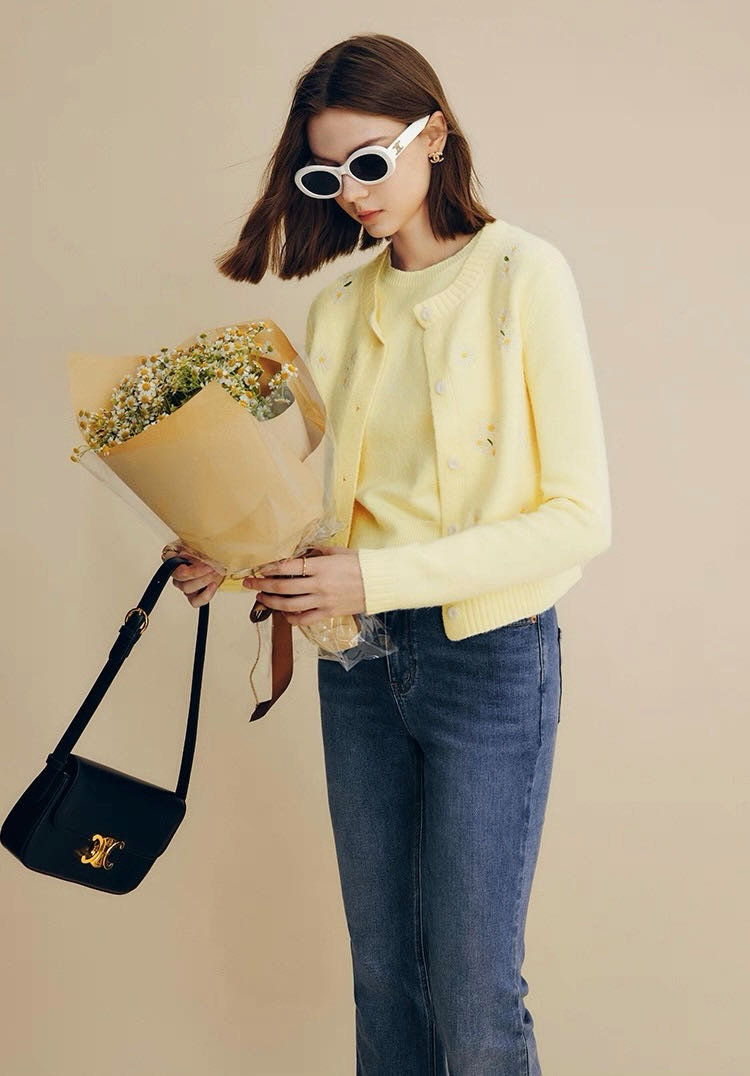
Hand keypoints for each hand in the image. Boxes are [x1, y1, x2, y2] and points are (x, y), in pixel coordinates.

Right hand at [162, 544, 223, 606]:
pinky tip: (213, 585)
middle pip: (180, 578)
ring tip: (215, 572)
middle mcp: (176, 573)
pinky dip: (205, 595)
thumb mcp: (200, 543)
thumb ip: (195, 547)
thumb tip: (193, 553)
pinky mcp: (193, 595)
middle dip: (199, 573)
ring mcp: (183, 585)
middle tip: (212, 566)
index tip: (203, 562)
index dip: (187, 565)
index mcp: (172, 557)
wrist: (218, 558)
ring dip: (204, 581)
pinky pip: (195, 602)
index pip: (171, 564)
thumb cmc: (206, 549)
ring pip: (187, 589)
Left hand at [242, 545, 365, 624]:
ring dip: (271, 603)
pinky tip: (284, 613)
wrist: (380, 582)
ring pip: (289, 605)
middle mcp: (318, 585)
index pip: (287, 567)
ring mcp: (323, 601)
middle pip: (282, 588)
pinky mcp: (328, 613)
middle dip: (261, 586)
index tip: (258, 568)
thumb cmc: (360, 563)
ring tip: (261, 599)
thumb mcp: (338, 551)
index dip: (269, 568)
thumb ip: (317, 552)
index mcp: (320, 567)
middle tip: (249, 584)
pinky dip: (291, 617)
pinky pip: (304, 619)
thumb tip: (300, 552)